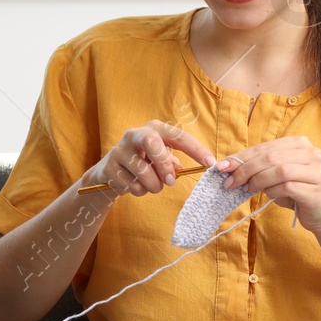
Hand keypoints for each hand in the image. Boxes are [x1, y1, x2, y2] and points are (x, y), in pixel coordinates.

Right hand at [87, 119, 216, 197]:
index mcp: (154, 129)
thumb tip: (186, 170)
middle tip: (170, 181)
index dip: (196, 149)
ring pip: (142, 170)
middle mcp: (135, 134)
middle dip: (164, 164)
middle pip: (151, 142)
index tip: (210, 163)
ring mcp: (120, 150)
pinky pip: (131, 184)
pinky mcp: (109, 166)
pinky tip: (136, 185)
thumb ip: (174, 163)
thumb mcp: (160, 159)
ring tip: (153, 186)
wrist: (109, 174)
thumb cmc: (143, 164)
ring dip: (153, 185)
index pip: (178, 136)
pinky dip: (140, 191)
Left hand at [214, 135, 320, 234]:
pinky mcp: (316, 190)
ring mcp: (317, 172)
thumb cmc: (297, 192)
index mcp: (300, 144)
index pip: (266, 147)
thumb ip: (259, 167)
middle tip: (230, 182)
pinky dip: (273, 191)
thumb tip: (229, 167)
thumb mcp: (276, 176)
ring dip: (258, 180)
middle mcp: (312, 154)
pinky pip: (288, 187)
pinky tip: (268, 195)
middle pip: (271, 157)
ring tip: (247, 189)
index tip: (222, 167)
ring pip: (280, 170)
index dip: (242, 156)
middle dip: (246, 169)